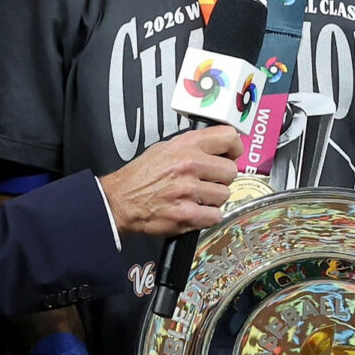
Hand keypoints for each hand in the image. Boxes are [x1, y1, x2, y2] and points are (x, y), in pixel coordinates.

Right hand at [99, 127, 241, 237]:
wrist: (119, 202)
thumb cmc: (140, 177)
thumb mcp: (164, 148)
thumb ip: (192, 146)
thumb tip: (217, 149)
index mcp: (185, 146)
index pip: (228, 137)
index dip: (234, 148)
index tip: (232, 155)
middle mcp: (189, 165)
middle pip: (231, 171)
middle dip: (221, 178)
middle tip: (208, 182)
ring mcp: (189, 191)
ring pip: (224, 195)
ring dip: (213, 199)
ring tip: (196, 197)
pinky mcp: (187, 215)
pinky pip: (216, 216)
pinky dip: (208, 217)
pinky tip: (194, 211)